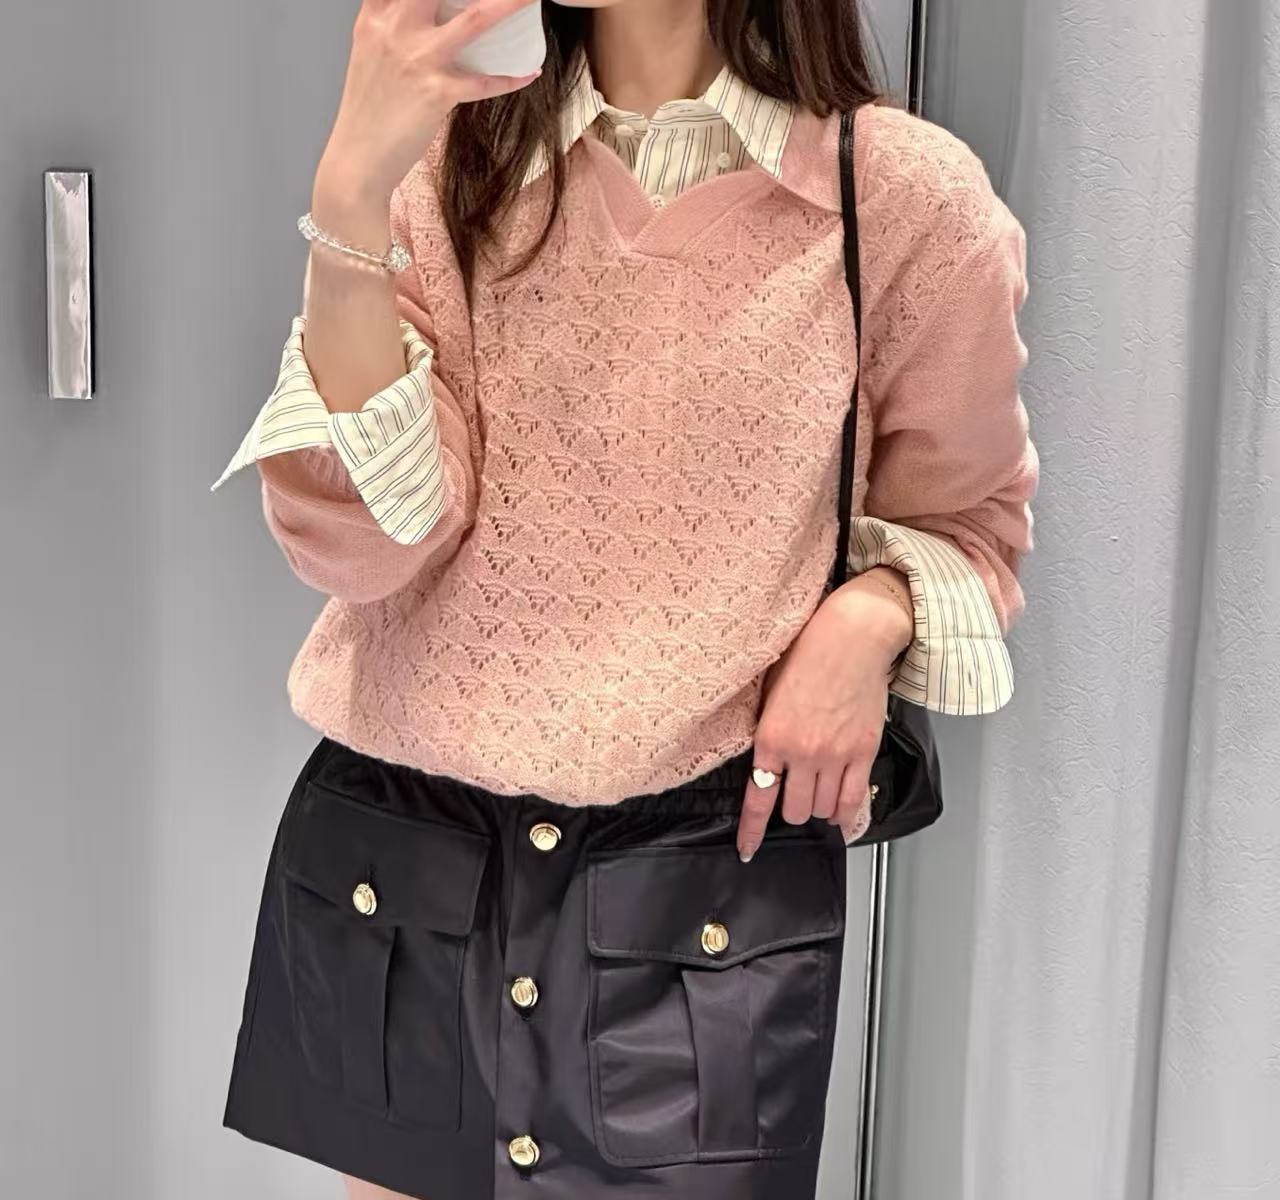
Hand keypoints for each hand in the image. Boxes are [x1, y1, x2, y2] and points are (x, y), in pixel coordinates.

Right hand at [317, 0, 544, 208]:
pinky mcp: (437, 92)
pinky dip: (511, 78)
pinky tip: (529, 74)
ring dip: (509, 5)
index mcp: (377, 17)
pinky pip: (484, 82)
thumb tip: (422, 16)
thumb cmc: (368, 110)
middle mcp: (395, 28)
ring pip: (474, 19)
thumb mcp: (370, 53)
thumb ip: (391, 26)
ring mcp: (418, 59)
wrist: (358, 158)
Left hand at [737, 568, 913, 860]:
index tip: (749, 849)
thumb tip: (765, 763)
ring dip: (818, 807)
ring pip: (822, 809)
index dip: (752, 831)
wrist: (852, 636)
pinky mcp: (864, 752)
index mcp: (771, 737)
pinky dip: (846, 813)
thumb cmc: (809, 654)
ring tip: (818, 791)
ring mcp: (835, 756)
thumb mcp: (770, 692)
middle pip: (795, 811)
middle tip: (795, 795)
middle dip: (792, 809)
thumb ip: (767, 733)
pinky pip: (854, 800)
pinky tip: (842, 814)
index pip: (759, 799)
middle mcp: (802, 752)